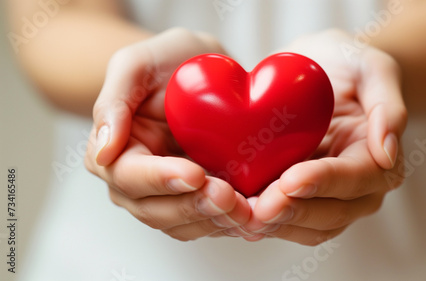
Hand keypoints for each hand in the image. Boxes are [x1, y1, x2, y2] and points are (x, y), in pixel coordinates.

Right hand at [85, 28, 250, 240]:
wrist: (200, 70)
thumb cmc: (166, 61)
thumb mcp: (136, 66)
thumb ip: (113, 103)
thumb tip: (103, 152)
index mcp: (113, 151)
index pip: (129, 177)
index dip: (161, 179)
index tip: (195, 173)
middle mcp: (135, 181)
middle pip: (154, 210)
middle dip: (192, 206)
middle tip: (228, 196)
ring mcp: (166, 194)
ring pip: (181, 224)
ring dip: (213, 220)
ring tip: (245, 209)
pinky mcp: (196, 199)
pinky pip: (206, 222)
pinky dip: (228, 222)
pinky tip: (250, 214)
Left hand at [242, 29, 407, 244]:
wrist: (321, 70)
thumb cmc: (349, 65)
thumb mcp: (374, 68)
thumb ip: (387, 106)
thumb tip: (388, 153)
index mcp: (380, 161)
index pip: (355, 179)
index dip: (324, 182)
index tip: (291, 180)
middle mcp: (358, 190)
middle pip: (331, 214)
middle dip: (293, 212)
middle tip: (259, 206)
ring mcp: (327, 198)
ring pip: (306, 227)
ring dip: (275, 225)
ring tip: (242, 215)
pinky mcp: (298, 198)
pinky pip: (283, 220)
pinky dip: (262, 221)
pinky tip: (236, 214)